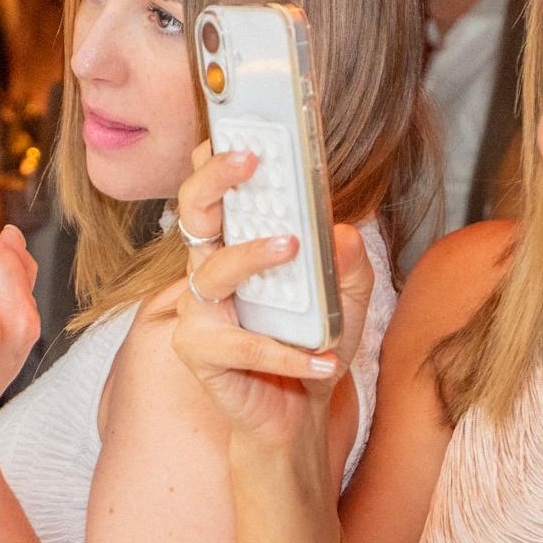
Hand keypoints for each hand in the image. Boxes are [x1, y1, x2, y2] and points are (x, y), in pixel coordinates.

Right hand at [169, 144, 374, 448]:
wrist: (297, 416)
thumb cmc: (311, 344)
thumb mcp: (347, 299)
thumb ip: (348, 263)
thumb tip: (341, 231)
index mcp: (236, 245)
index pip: (217, 192)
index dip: (217, 157)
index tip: (239, 126)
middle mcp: (208, 271)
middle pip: (194, 212)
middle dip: (216, 180)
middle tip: (250, 159)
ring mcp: (199, 312)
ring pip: (212, 273)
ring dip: (252, 257)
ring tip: (292, 248)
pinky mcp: (200, 354)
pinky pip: (242, 346)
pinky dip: (287, 353)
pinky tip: (325, 361)